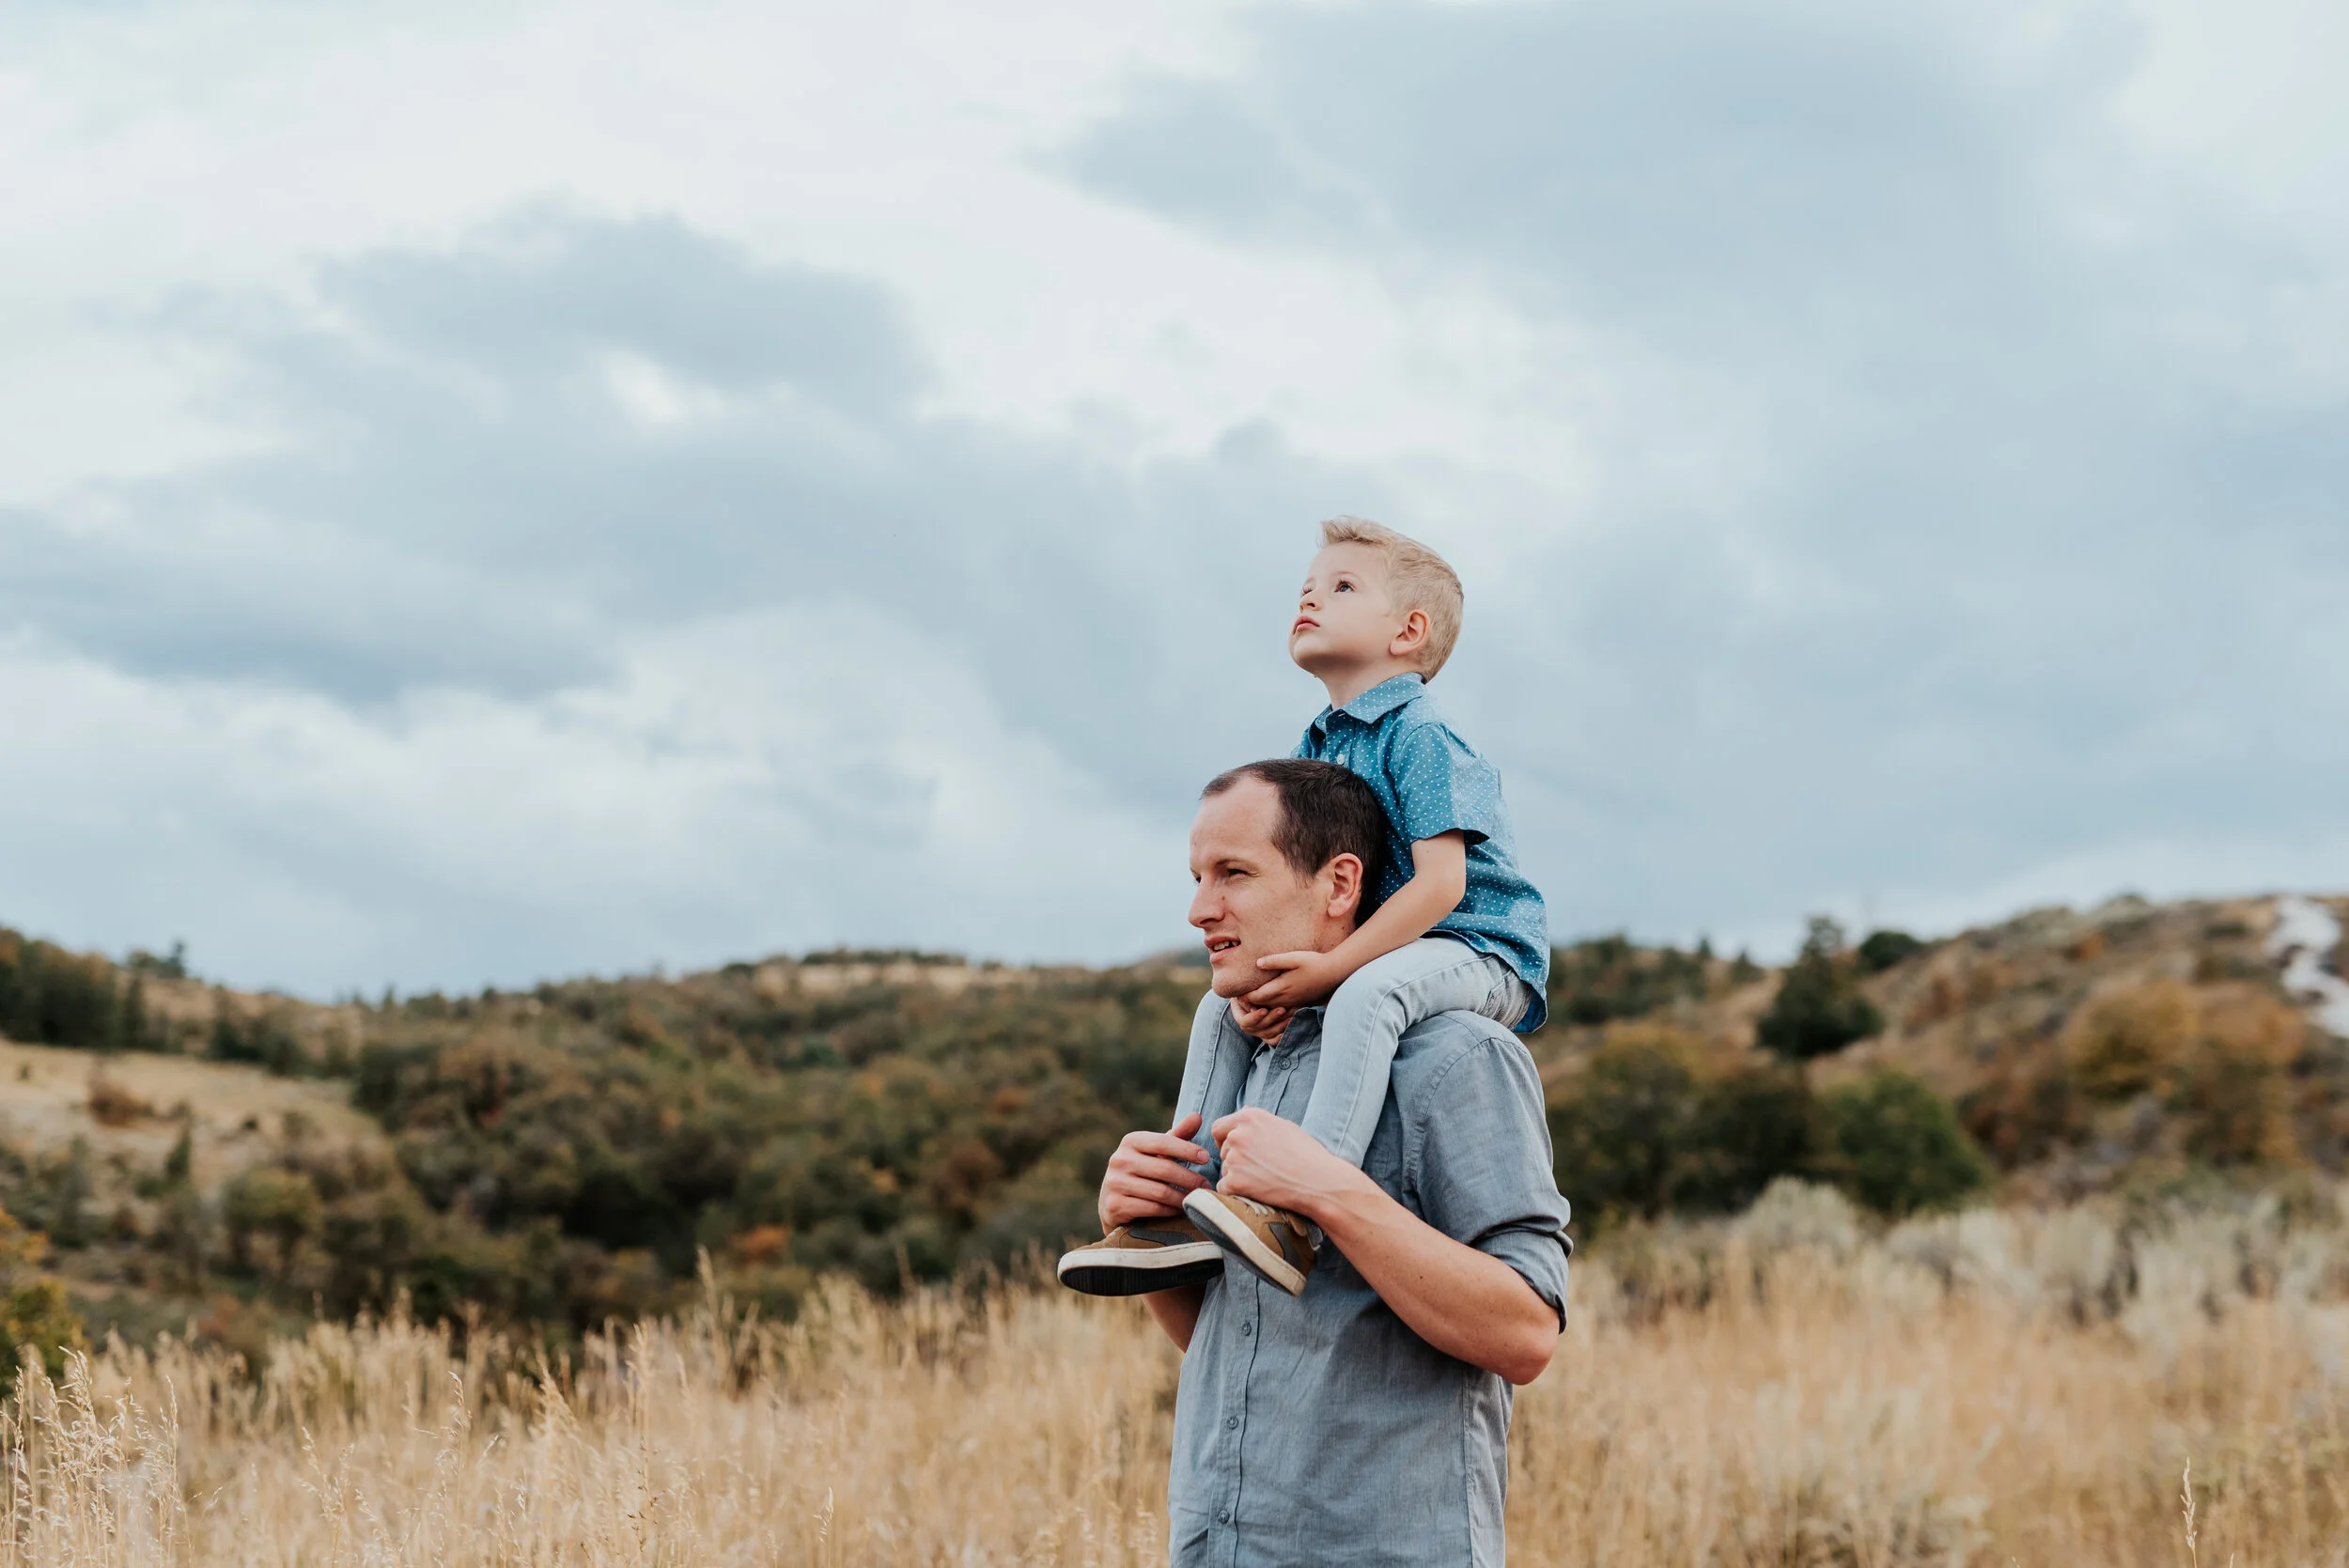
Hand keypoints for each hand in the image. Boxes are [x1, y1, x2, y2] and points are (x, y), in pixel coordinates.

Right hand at [1098, 1112, 1212, 1232]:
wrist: (1113, 1201)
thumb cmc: (1143, 1170)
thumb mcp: (1157, 1151)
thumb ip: (1178, 1135)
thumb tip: (1197, 1116)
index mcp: (1130, 1141)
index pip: (1163, 1143)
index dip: (1187, 1150)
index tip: (1206, 1158)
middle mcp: (1119, 1160)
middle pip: (1164, 1169)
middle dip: (1190, 1178)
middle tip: (1206, 1185)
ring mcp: (1115, 1183)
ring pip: (1160, 1192)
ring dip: (1183, 1197)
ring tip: (1195, 1198)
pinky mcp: (1115, 1205)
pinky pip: (1152, 1208)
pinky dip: (1169, 1210)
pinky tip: (1179, 1209)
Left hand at [1210, 1107, 1364, 1218]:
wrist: (1319, 1182)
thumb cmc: (1307, 1154)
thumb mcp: (1284, 1126)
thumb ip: (1259, 1121)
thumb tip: (1244, 1111)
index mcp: (1250, 1117)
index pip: (1219, 1127)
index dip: (1225, 1139)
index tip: (1236, 1150)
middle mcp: (1238, 1134)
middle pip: (1222, 1150)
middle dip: (1234, 1159)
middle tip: (1257, 1169)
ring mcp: (1235, 1158)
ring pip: (1224, 1169)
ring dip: (1237, 1176)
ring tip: (1263, 1180)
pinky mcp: (1235, 1182)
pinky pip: (1223, 1188)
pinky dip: (1235, 1193)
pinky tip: (1254, 1192)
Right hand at [1229, 995, 1289, 1043]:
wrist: (1254, 994)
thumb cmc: (1248, 990)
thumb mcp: (1244, 991)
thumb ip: (1246, 998)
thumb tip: (1253, 1009)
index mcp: (1240, 1016)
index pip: (1245, 1021)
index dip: (1255, 1017)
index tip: (1264, 1010)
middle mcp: (1249, 1027)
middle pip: (1259, 1028)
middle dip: (1271, 1019)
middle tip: (1282, 1009)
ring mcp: (1258, 1032)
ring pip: (1268, 1034)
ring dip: (1279, 1026)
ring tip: (1290, 1017)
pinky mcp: (1267, 1034)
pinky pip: (1272, 1040)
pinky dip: (1279, 1038)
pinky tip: (1286, 1031)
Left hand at [1243, 950, 1345, 1012]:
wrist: (1334, 973)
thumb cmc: (1314, 962)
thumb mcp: (1294, 957)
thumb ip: (1275, 961)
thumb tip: (1257, 963)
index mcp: (1281, 987)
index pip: (1256, 996)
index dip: (1244, 996)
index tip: (1235, 991)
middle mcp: (1286, 998)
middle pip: (1261, 1004)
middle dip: (1249, 1002)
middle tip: (1238, 995)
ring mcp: (1293, 1002)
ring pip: (1270, 1008)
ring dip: (1260, 1006)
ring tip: (1249, 999)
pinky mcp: (1299, 1002)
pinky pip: (1281, 1009)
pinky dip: (1272, 1008)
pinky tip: (1269, 1002)